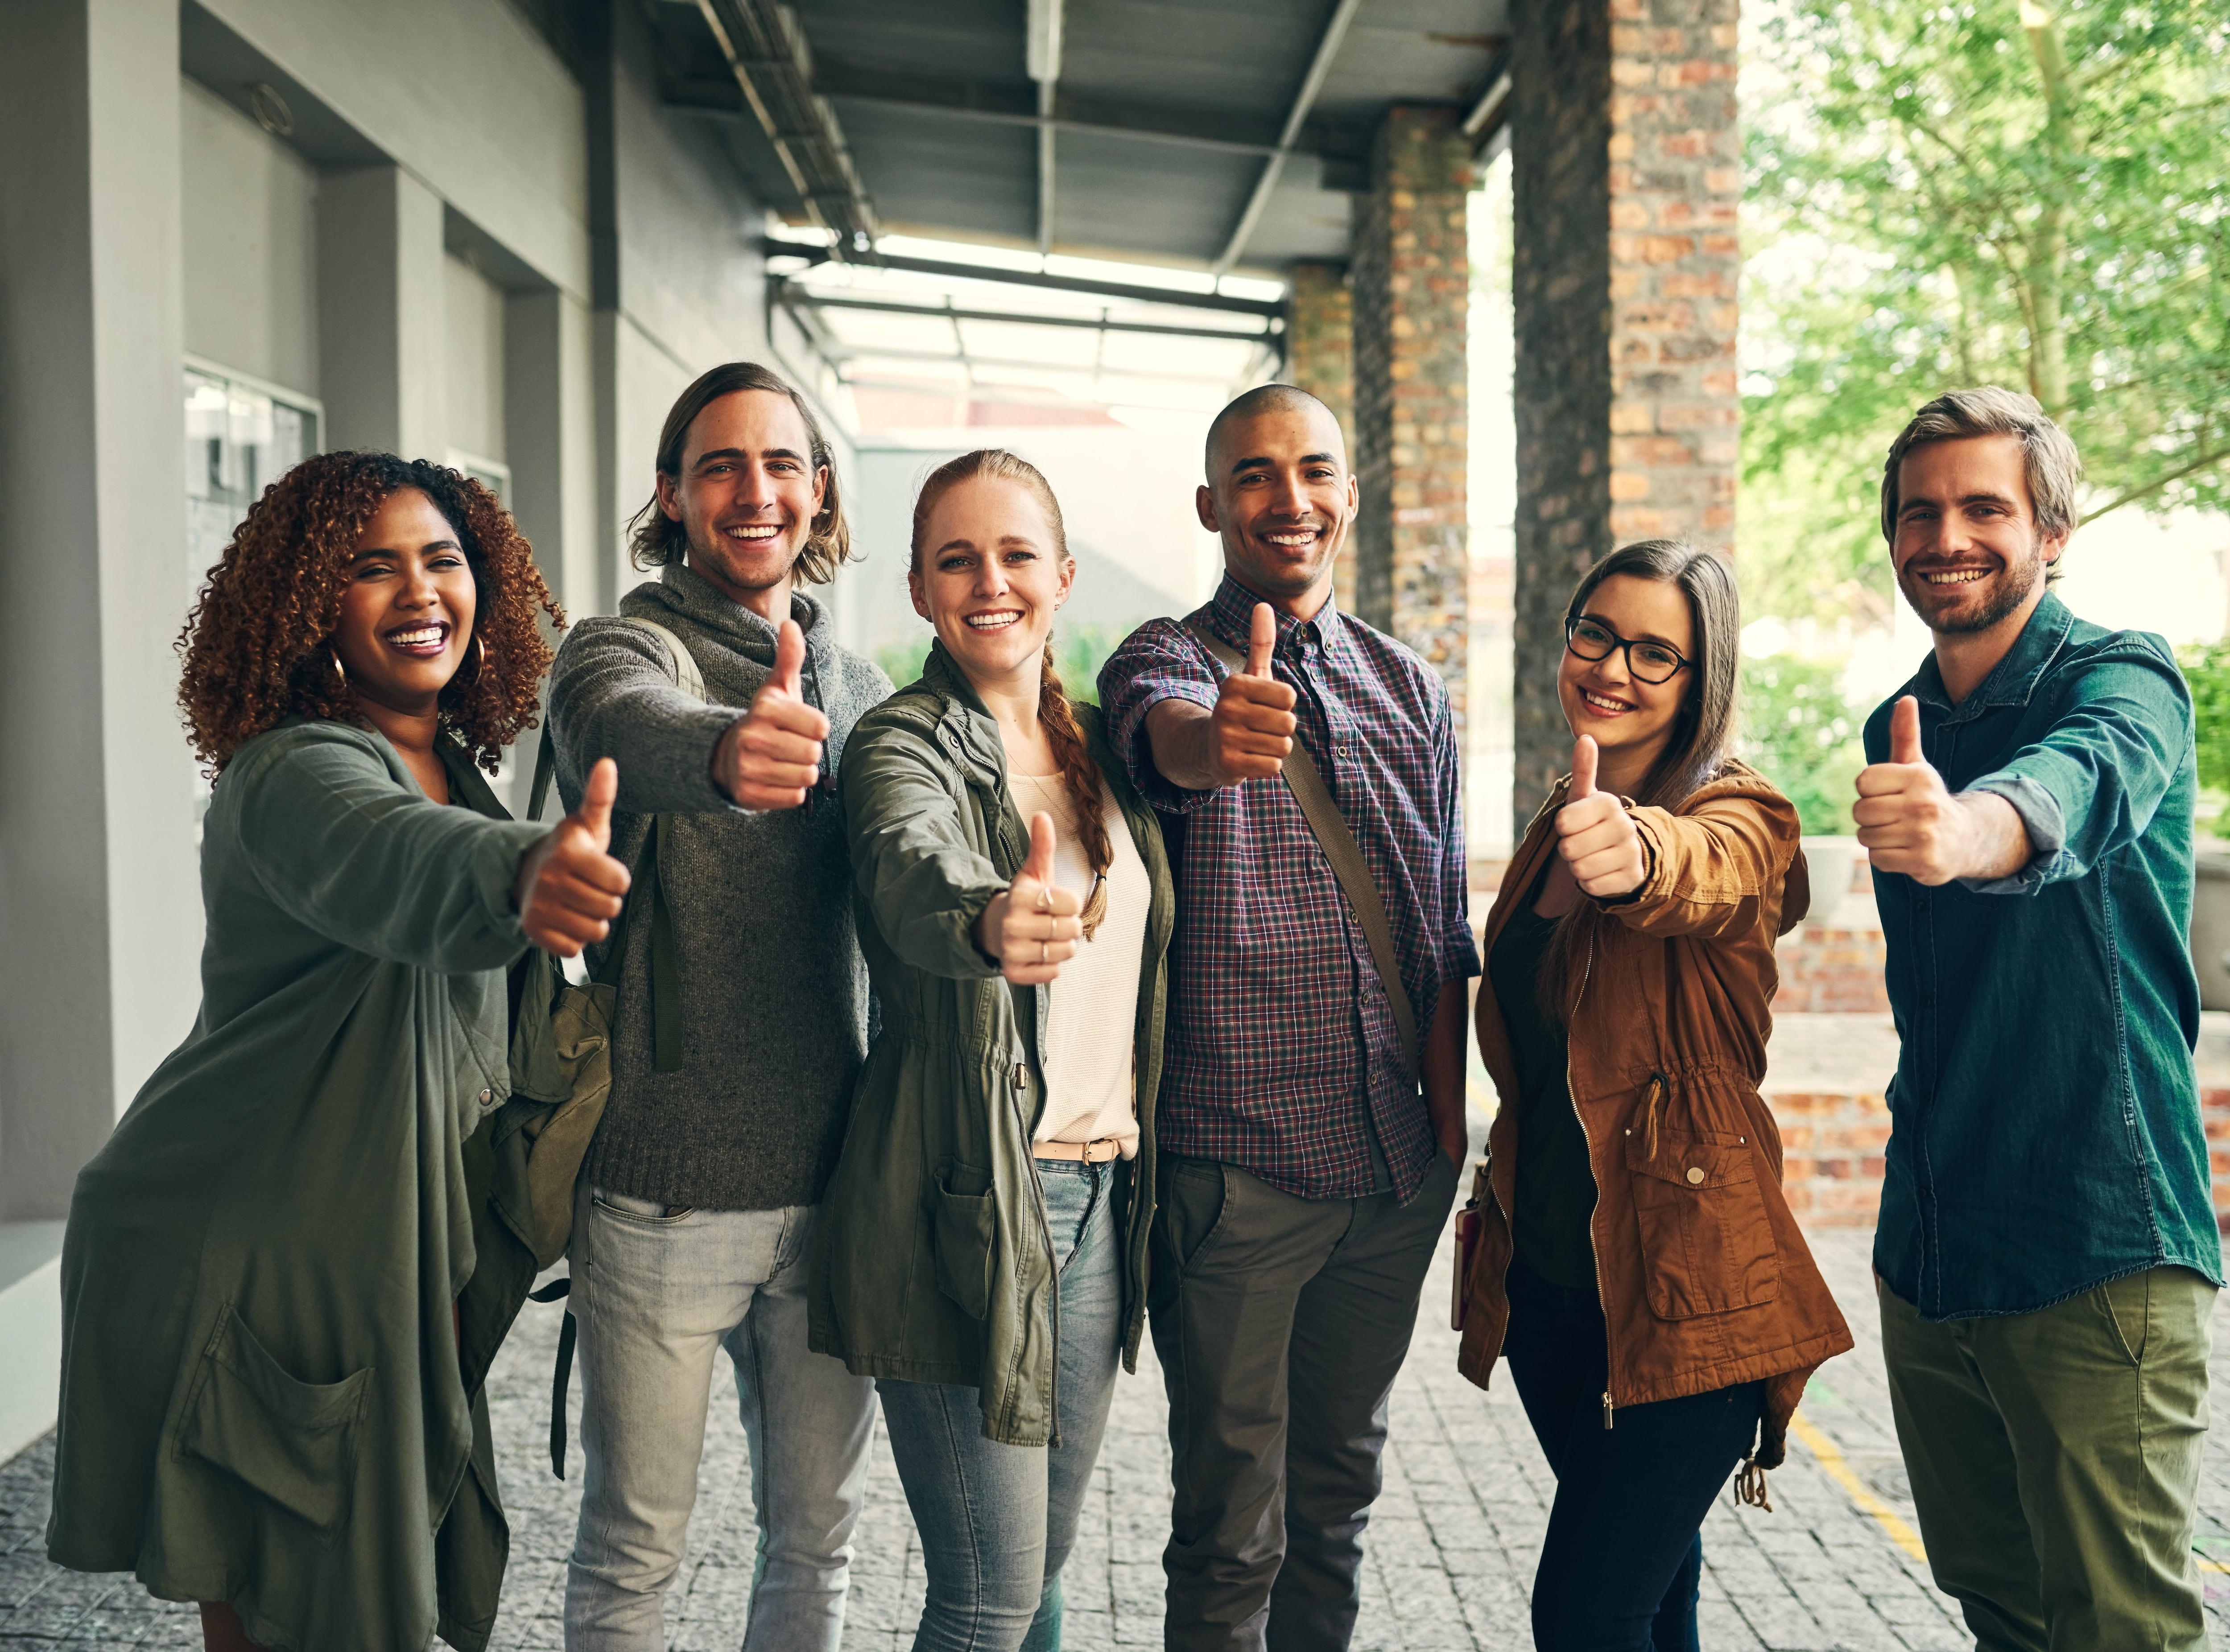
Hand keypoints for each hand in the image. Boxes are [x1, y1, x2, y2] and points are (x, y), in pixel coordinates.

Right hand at [515, 757, 632, 956]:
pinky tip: (564, 918)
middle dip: (606, 900)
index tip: (600, 870)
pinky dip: (573, 938)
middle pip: (610, 908)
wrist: (526, 872)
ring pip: (595, 931)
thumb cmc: (569, 850)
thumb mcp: (587, 824)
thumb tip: (607, 762)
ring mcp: (539, 906)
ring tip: (577, 903)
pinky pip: (574, 949)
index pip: (621, 882)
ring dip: (592, 921)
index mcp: (568, 852)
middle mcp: (550, 879)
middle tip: (588, 887)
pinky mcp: (532, 931)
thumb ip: (600, 797)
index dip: (617, 878)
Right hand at [714, 619, 829, 809]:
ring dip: (801, 772)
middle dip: (808, 752)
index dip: (816, 728)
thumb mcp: (777, 688)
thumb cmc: (766, 721)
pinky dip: (791, 791)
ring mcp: (748, 768)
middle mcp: (753, 737)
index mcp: (765, 709)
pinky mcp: (748, 796)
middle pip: (814, 754)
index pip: (820, 726)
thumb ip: (788, 658)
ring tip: (783, 762)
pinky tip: (776, 779)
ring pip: (806, 777)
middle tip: (791, 746)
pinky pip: (794, 798)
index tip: (800, 726)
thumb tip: (790, 624)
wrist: (728, 755)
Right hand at [975, 812, 1084, 985]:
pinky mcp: (1014, 973)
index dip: (1071, 903)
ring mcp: (1011, 951)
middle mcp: (1012, 924)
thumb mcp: (1034, 872)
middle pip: (1069, 929)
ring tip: (1049, 938)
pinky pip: (1052, 973)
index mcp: (1020, 897)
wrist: (997, 929)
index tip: (1057, 902)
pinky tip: (1041, 954)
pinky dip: (1053, 966)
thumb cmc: (1026, 900)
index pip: (1071, 902)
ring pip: (1064, 953)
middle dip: (1069, 925)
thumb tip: (1041, 814)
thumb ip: (1042, 846)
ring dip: (1064, 946)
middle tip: (1054, 922)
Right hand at [1209, 602, 1297, 784]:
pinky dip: (1267, 766)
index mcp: (1235, 684)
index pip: (1289, 696)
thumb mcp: (1251, 675)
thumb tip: (1263, 604)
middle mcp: (1226, 709)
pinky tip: (1250, 758)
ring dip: (1275, 747)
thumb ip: (1261, 642)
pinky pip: (1273, 767)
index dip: (1283, 704)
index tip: (1264, 706)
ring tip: (1255, 742)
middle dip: (1281, 729)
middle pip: (1289, 723)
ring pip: (1283, 746)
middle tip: (1260, 728)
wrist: (1207, 748)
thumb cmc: (1240, 708)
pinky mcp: (1228, 764)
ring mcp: (1225, 738)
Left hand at [1554, 735, 1646, 897]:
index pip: (1563, 822)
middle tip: (1583, 844)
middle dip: (1569, 850)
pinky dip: (1591, 884)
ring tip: (1592, 857)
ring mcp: (1631, 853)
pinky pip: (1592, 887)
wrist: (1622, 854)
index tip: (1575, 824)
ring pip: (1580, 869)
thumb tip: (1585, 737)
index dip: (1562, 827)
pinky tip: (1602, 873)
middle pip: (1569, 848)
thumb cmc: (1593, 823)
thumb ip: (1583, 770)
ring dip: (1579, 867)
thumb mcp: (1584, 798)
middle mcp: (1625, 826)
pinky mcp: (1632, 879)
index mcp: (1609, 803)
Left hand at [1854, 695, 2024, 885]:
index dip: (1869, 789)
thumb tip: (1907, 699)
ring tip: (1900, 832)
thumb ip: (1904, 734)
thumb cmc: (1926, 798)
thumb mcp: (1916, 765)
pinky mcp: (1923, 862)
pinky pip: (1877, 859)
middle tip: (1893, 816)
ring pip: (1866, 836)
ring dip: (1877, 837)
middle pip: (1860, 811)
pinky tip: (1905, 850)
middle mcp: (1923, 804)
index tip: (1889, 792)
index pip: (1863, 781)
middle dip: (1870, 816)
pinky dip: (1886, 858)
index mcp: (1918, 776)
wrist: (1964, 839)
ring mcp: (1924, 834)